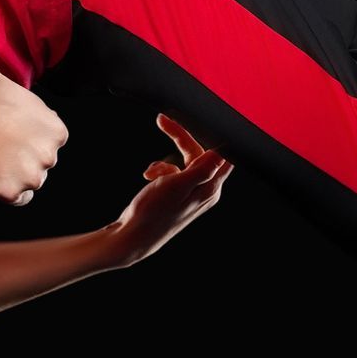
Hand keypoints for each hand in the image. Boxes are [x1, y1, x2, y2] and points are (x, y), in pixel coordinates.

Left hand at [0, 71, 70, 207]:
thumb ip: (5, 178)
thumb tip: (19, 175)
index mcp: (9, 192)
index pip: (24, 196)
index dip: (18, 178)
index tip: (12, 165)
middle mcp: (31, 180)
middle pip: (37, 176)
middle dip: (29, 162)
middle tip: (12, 141)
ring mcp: (47, 158)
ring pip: (48, 155)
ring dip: (39, 144)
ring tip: (18, 127)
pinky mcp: (58, 136)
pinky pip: (56, 135)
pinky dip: (47, 126)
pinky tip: (29, 118)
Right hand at [105, 113, 233, 264]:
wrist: (131, 236)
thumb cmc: (153, 214)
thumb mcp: (177, 186)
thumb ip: (202, 168)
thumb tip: (224, 151)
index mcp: (209, 189)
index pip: (222, 155)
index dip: (214, 136)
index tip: (200, 122)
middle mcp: (204, 191)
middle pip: (199, 154)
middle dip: (180, 139)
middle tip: (163, 121)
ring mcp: (190, 193)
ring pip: (183, 162)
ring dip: (164, 162)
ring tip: (151, 175)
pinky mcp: (177, 195)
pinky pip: (172, 173)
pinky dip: (159, 171)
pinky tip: (148, 178)